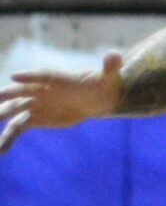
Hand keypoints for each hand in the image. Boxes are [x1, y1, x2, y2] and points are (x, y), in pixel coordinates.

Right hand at [0, 53, 124, 154]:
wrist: (95, 99)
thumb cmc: (102, 85)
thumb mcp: (110, 78)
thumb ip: (111, 67)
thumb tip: (116, 54)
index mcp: (56, 78)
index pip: (42, 76)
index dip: (30, 76)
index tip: (15, 76)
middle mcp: (39, 89)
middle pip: (19, 91)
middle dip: (5, 95)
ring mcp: (33, 104)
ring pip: (11, 111)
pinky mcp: (33, 118)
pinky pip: (16, 128)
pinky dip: (7, 139)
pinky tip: (1, 151)